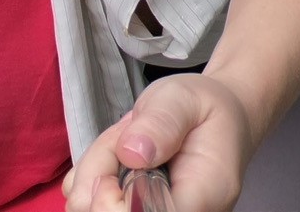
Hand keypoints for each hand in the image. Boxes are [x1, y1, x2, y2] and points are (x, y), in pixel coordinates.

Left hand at [63, 74, 252, 211]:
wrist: (212, 118)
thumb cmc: (201, 107)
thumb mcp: (183, 98)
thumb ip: (161, 121)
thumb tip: (132, 153)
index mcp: (203, 195)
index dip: (116, 203)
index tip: (118, 158)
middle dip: (96, 179)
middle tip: (118, 139)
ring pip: (94, 211)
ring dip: (92, 172)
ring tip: (120, 140)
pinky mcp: (134, 211)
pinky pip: (90, 205)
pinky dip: (87, 177)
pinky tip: (112, 154)